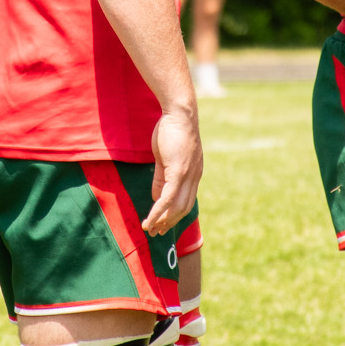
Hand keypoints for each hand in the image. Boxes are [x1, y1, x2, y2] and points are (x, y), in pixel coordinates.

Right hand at [142, 104, 201, 234]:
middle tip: (155, 232)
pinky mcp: (179, 171)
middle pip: (183, 208)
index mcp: (193, 174)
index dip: (174, 215)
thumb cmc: (171, 130)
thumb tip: (157, 197)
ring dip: (162, 220)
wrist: (179, 112)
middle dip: (169, 222)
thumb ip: (162, 178)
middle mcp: (194, 177)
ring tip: (150, 229)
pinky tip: (150, 219)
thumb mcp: (165, 157)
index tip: (162, 225)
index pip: (186, 201)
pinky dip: (158, 211)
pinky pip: (168, 197)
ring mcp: (188, 175)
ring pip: (177, 207)